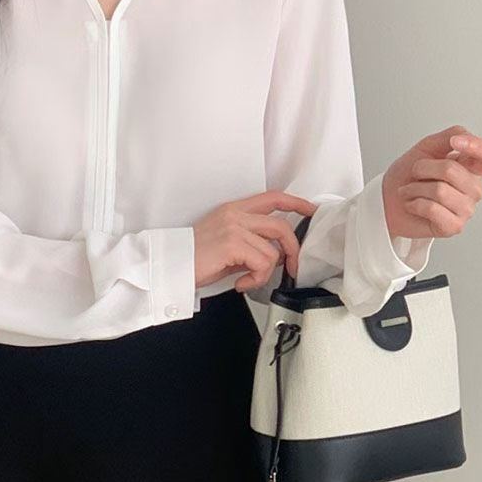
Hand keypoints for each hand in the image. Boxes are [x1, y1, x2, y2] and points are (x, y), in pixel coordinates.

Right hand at [192, 191, 318, 292]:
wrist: (170, 266)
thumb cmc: (193, 259)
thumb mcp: (225, 245)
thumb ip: (250, 243)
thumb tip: (275, 255)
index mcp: (234, 210)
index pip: (272, 198)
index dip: (296, 203)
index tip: (311, 211)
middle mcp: (236, 215)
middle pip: (281, 226)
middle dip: (292, 250)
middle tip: (292, 267)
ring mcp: (234, 228)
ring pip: (272, 251)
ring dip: (266, 273)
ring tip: (249, 280)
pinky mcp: (233, 244)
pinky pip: (263, 264)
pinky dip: (257, 279)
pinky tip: (241, 283)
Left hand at [382, 125, 481, 239]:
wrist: (387, 199)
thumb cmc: (408, 175)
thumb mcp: (427, 147)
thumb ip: (450, 136)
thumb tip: (463, 137)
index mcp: (472, 167)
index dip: (477, 146)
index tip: (454, 143)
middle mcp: (473, 188)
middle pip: (452, 170)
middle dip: (423, 168)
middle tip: (416, 174)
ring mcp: (466, 209)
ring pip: (439, 190)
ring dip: (415, 188)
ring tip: (412, 191)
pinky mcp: (454, 226)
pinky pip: (432, 209)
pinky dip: (415, 204)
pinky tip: (414, 205)